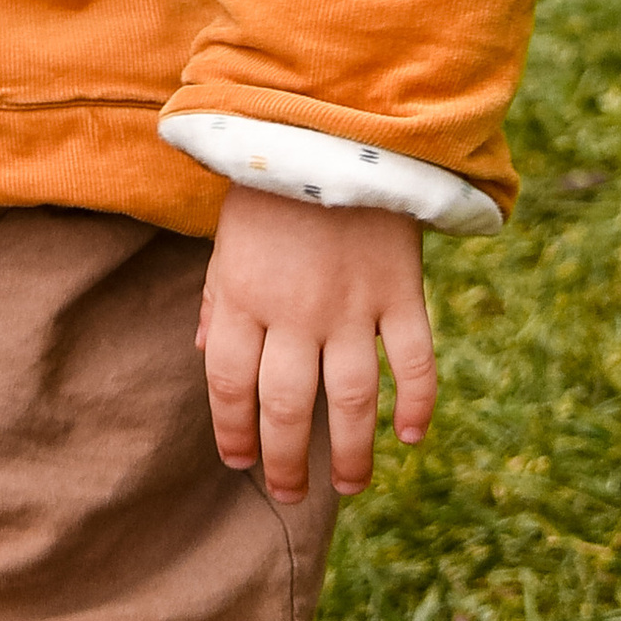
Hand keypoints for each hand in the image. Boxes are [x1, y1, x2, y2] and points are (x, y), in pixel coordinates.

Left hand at [198, 188, 435, 506]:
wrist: (334, 128)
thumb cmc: (273, 187)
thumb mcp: (227, 238)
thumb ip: (216, 296)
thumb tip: (203, 350)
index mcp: (241, 297)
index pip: (230, 385)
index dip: (233, 431)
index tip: (240, 461)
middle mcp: (294, 311)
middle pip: (286, 407)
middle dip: (286, 461)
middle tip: (289, 492)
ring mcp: (352, 305)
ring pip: (351, 400)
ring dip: (351, 453)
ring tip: (349, 486)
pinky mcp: (401, 291)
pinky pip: (414, 361)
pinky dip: (416, 404)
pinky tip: (408, 437)